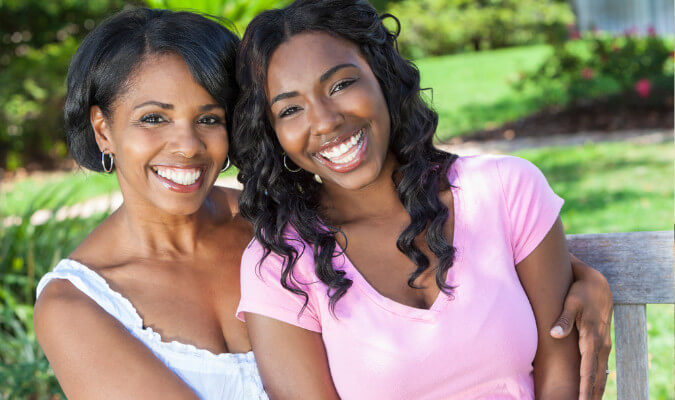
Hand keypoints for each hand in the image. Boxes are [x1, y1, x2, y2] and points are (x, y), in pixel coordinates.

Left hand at [550, 253, 612, 399]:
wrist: (598, 283)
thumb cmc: (581, 292)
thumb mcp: (571, 302)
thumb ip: (564, 319)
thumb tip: (554, 334)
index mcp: (592, 337)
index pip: (588, 369)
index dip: (584, 386)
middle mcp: (601, 344)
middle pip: (597, 376)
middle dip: (591, 394)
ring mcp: (603, 344)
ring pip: (600, 372)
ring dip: (595, 389)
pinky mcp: (602, 342)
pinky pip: (600, 365)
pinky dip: (597, 379)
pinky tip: (592, 388)